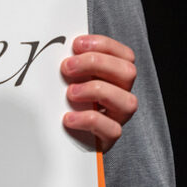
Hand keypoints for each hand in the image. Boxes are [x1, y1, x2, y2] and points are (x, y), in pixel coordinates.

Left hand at [60, 33, 137, 151]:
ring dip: (97, 91)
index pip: (124, 55)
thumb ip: (72, 64)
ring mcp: (118, 118)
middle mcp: (122, 96)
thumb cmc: (65, 103)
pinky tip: (69, 118)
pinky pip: (112, 130)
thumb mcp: (69, 79)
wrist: (59, 141)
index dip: (103, 45)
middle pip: (128, 73)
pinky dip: (89, 120)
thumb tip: (58, 45)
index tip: (77, 44)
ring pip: (128, 102)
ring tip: (71, 93)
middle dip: (97, 64)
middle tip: (68, 67)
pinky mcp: (109, 139)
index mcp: (116, 77)